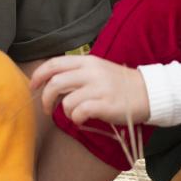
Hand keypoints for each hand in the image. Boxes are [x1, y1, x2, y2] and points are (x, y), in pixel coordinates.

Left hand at [29, 55, 149, 125]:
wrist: (148, 92)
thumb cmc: (119, 84)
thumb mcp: (97, 69)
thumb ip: (77, 72)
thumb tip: (52, 83)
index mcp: (87, 61)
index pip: (54, 63)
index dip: (38, 75)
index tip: (32, 86)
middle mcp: (91, 72)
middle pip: (55, 83)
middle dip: (45, 99)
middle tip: (47, 109)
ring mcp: (99, 88)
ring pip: (66, 101)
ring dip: (64, 111)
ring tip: (74, 114)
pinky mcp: (105, 104)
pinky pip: (79, 113)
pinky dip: (76, 119)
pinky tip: (83, 119)